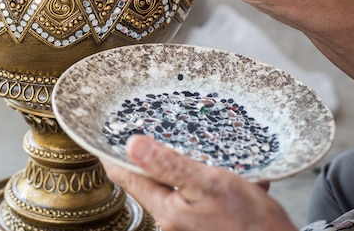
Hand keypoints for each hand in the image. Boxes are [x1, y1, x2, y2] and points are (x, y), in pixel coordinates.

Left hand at [102, 135, 297, 230]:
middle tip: (144, 132)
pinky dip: (208, 180)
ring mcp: (188, 224)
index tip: (103, 138)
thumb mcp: (209, 184)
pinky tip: (228, 174)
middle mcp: (172, 219)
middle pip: (149, 181)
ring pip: (176, 186)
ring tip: (194, 149)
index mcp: (166, 208)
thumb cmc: (250, 223)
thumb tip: (132, 146)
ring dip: (183, 167)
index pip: (127, 177)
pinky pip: (198, 195)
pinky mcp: (206, 224)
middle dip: (149, 158)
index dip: (113, 156)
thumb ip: (169, 166)